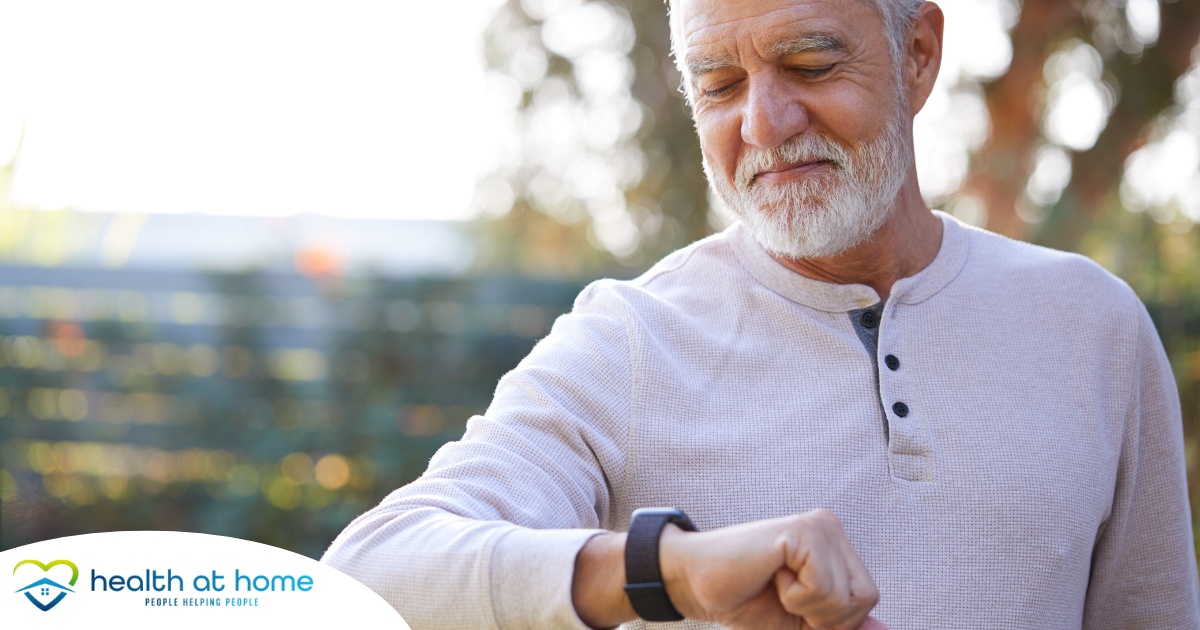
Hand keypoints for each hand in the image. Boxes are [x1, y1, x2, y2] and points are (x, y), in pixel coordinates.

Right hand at [659, 509, 880, 629]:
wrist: (697, 584)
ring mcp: (818, 525)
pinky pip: (822, 589)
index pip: (867, 599)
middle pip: (865, 598)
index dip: (832, 621)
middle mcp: (831, 528)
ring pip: (846, 597)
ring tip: (776, 583)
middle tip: (785, 596)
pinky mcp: (802, 531)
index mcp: (835, 546)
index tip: (793, 604)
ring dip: (807, 608)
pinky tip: (771, 574)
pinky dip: (795, 598)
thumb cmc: (748, 602)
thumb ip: (842, 626)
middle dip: (825, 618)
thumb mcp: (804, 624)